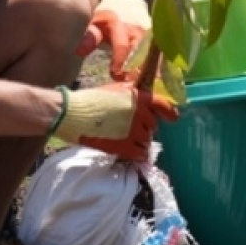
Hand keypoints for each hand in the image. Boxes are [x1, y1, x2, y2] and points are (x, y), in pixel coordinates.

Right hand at [52, 82, 179, 162]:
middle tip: (130, 127)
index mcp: (139, 98)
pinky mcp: (125, 147)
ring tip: (126, 138)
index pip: (163, 106)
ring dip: (139, 140)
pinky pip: (140, 154)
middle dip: (144, 126)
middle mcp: (141, 115)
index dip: (169, 113)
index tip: (171, 118)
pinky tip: (130, 151)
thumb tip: (142, 98)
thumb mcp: (115, 90)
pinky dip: (137, 153)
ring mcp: (134, 132)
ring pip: (146, 140)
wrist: (73, 114)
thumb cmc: (91, 99)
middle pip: (152, 125)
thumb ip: (131, 95)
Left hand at [79, 0, 150, 80]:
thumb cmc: (108, 18)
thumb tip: (79, 52)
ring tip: (140, 87)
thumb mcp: (95, 23)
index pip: (121, 46)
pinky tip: (149, 81)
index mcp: (121, 25)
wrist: (126, 2)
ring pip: (151, 58)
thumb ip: (90, 37)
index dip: (119, 62)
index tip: (115, 75)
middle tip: (128, 86)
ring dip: (146, 73)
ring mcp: (151, 36)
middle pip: (140, 55)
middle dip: (135, 72)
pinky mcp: (158, 41)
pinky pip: (157, 58)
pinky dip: (153, 70)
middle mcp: (139, 30)